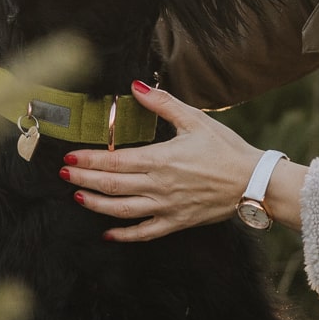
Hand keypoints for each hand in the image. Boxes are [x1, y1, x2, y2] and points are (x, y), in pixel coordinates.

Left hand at [60, 82, 277, 241]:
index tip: (69, 157)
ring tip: (77, 198)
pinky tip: (108, 234)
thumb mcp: (195, 120)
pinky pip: (145, 232)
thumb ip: (162, 103)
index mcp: (161, 159)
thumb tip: (135, 85)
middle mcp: (159, 185)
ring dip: (96, 205)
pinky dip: (124, 235)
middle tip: (64, 175)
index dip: (88, 160)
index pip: (114, 161)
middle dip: (84, 180)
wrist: (254, 182)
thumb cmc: (227, 150)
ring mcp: (166, 207)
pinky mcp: (177, 221)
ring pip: (121, 210)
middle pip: (111, 185)